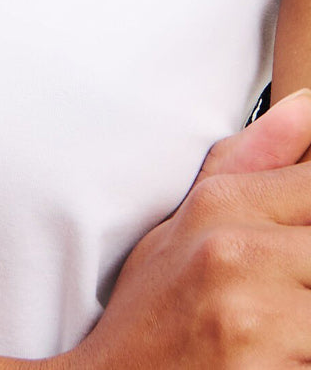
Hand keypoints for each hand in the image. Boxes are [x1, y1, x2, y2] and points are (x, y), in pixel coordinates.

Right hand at [72, 90, 310, 369]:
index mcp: (219, 206)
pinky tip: (274, 349)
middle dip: (309, 277)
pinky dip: (300, 350)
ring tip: (282, 326)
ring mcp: (252, 316)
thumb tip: (310, 103)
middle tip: (286, 291)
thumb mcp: (181, 229)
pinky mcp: (264, 369)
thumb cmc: (150, 317)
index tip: (293, 250)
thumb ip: (251, 164)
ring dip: (307, 321)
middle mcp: (234, 252)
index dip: (310, 217)